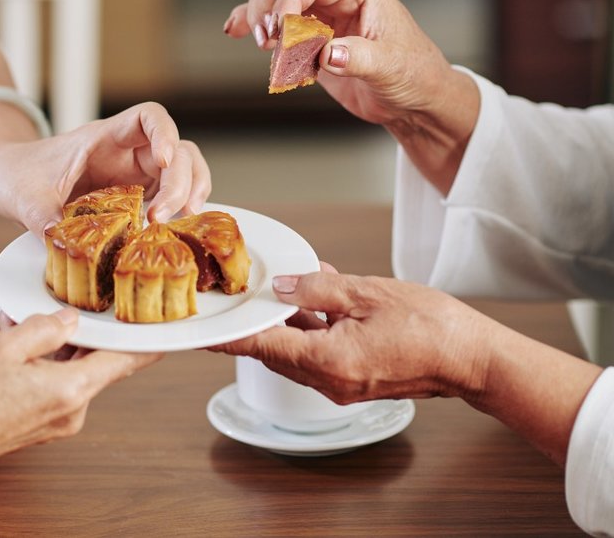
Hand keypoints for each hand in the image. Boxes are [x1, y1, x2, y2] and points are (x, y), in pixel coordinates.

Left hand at [0, 102, 210, 237]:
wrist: (6, 178)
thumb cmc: (16, 173)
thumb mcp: (25, 198)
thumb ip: (43, 218)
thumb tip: (60, 241)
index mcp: (103, 138)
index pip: (148, 117)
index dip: (165, 133)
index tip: (165, 160)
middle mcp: (126, 152)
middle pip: (176, 150)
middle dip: (180, 180)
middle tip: (161, 217)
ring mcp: (133, 174)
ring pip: (181, 171)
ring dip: (189, 192)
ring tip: (183, 221)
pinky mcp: (133, 197)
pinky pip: (168, 197)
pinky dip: (178, 210)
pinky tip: (172, 229)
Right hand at [0, 308, 161, 475]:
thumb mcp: (5, 346)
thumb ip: (45, 328)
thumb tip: (69, 319)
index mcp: (72, 389)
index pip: (126, 361)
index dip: (147, 342)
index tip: (167, 328)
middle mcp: (73, 410)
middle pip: (94, 362)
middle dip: (79, 332)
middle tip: (65, 305)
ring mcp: (58, 421)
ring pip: (69, 370)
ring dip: (53, 347)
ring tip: (20, 325)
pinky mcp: (41, 425)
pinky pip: (53, 384)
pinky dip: (42, 364)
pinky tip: (15, 346)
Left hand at [211, 270, 493, 402]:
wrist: (472, 360)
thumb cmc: (431, 327)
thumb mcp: (366, 293)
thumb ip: (317, 291)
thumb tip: (282, 287)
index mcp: (326, 361)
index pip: (260, 345)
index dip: (227, 335)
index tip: (199, 329)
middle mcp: (328, 381)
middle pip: (274, 350)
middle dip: (256, 323)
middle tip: (236, 299)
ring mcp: (341, 384)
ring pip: (296, 351)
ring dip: (286, 323)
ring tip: (282, 289)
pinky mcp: (355, 379)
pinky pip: (319, 354)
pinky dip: (311, 329)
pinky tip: (316, 300)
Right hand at [223, 0, 479, 193]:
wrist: (415, 100)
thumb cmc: (413, 77)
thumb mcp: (389, 68)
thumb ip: (357, 58)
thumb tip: (326, 54)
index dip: (287, 1)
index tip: (278, 33)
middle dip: (267, 2)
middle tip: (265, 38)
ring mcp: (323, 12)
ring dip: (259, 14)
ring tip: (264, 45)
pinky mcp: (311, 34)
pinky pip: (275, 19)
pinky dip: (252, 22)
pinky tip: (233, 30)